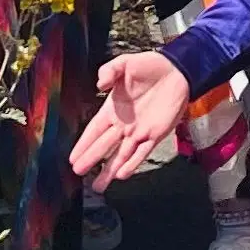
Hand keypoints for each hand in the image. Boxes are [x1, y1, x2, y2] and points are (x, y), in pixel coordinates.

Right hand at [69, 50, 193, 187]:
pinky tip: (122, 175)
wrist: (177, 70)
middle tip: (77, 172)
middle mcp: (123, 124)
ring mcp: (139, 131)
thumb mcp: (125, 63)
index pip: (94, 130)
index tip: (72, 157)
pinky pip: (142, 152)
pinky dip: (132, 163)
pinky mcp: (155, 134)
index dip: (83, 144)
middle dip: (91, 159)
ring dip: (109, 170)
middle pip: (103, 145)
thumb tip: (99, 84)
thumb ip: (110, 71)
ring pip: (121, 155)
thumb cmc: (150, 66)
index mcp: (112, 109)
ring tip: (98, 186)